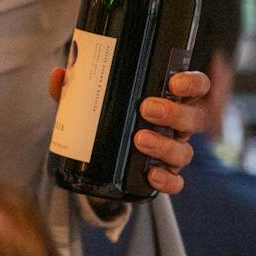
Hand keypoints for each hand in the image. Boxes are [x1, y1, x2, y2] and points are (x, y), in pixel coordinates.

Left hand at [48, 67, 209, 194]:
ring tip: (139, 139)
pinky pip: (176, 182)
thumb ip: (76, 87)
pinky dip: (167, 180)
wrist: (96, 159)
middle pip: (193, 118)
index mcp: (170, 100)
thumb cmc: (105, 118)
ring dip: (165, 145)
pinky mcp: (165, 176)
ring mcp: (173, 152)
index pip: (196, 86)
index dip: (193, 82)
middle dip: (174, 112)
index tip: (173, 81)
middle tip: (147, 108)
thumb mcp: (89, 100)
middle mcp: (178, 126)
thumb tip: (59, 73)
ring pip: (185, 150)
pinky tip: (151, 175)